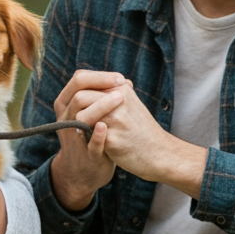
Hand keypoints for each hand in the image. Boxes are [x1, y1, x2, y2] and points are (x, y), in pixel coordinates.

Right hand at [49, 70, 124, 209]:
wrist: (85, 171)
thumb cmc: (91, 136)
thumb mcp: (90, 114)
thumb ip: (101, 98)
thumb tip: (124, 81)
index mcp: (66, 104)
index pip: (79, 79)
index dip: (100, 76)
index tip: (119, 78)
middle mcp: (65, 118)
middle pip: (78, 93)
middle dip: (101, 85)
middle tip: (121, 86)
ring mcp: (74, 137)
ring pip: (80, 116)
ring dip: (101, 106)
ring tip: (121, 99)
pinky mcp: (86, 155)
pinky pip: (90, 144)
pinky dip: (98, 135)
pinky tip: (107, 125)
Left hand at [60, 73, 208, 198]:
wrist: (159, 154)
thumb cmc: (142, 129)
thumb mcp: (131, 104)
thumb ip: (114, 91)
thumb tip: (94, 79)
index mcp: (122, 89)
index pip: (86, 80)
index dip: (76, 93)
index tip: (78, 104)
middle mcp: (119, 100)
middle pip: (81, 96)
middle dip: (74, 109)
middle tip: (75, 118)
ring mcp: (115, 120)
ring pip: (82, 115)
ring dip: (79, 124)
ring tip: (82, 130)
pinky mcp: (112, 139)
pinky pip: (89, 135)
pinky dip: (87, 139)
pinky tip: (90, 142)